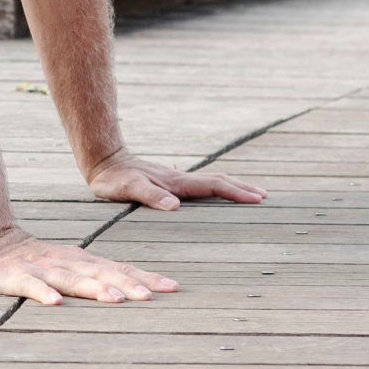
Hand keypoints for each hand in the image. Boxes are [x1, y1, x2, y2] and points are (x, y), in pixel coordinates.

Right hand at [0, 230, 178, 304]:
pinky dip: (43, 293)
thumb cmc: (33, 260)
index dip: (144, 278)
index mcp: (81, 262)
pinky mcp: (15, 278)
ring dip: (93, 288)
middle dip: (126, 284)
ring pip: (71, 279)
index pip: (118, 269)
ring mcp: (41, 269)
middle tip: (151, 296)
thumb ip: (94, 278)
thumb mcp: (68, 268)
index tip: (172, 287)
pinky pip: (30, 286)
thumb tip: (131, 292)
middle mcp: (66, 264)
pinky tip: (55, 303)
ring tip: (114, 299)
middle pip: (101, 273)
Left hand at [88, 148, 265, 211]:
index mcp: (176, 183)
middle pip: (218, 181)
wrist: (103, 161)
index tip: (257, 198)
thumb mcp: (128, 189)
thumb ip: (150, 196)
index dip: (235, 192)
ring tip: (250, 193)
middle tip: (264, 197)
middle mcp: (180, 180)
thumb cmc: (113, 180)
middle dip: (242, 188)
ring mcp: (176, 180)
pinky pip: (200, 186)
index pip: (212, 187)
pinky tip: (216, 195)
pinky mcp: (169, 183)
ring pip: (210, 182)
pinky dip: (216, 189)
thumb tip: (175, 206)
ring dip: (232, 186)